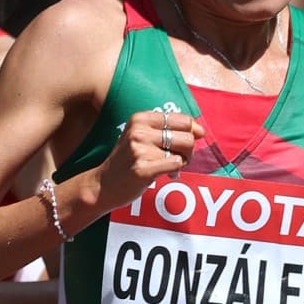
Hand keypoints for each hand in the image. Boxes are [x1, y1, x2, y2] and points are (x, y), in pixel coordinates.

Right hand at [91, 110, 205, 212]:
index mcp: (140, 118)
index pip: (182, 119)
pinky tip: (166, 175)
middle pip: (187, 137)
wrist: (103, 185)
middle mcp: (139, 131)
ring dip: (182, 162)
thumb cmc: (127, 160)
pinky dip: (175, 171)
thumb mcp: (141, 136)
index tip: (188, 142)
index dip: (192, 132)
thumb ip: (169, 129)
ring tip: (170, 167)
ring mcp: (139, 150)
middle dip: (189, 151)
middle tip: (178, 159)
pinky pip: (175, 165)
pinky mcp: (142, 169)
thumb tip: (200, 131)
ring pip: (183, 152)